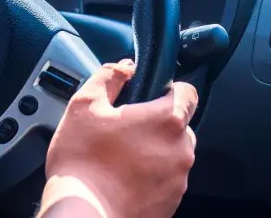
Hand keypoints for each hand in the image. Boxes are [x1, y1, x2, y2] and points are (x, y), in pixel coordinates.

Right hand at [38, 60, 197, 217]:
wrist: (83, 216)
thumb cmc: (82, 163)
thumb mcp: (85, 105)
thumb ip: (109, 77)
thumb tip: (125, 68)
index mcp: (167, 120)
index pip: (188, 92)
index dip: (169, 89)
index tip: (149, 96)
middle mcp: (181, 150)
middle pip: (180, 125)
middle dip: (157, 124)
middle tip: (125, 129)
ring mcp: (178, 181)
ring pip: (173, 154)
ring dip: (154, 151)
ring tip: (120, 157)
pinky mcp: (171, 204)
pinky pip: (166, 180)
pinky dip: (150, 177)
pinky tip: (123, 178)